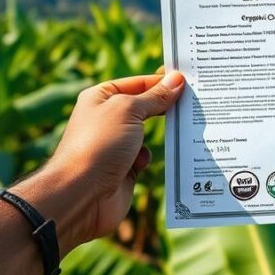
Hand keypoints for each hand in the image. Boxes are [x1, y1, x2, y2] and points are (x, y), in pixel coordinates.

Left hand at [12, 69, 184, 254]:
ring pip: (147, 133)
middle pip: (144, 107)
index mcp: (101, 98)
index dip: (161, 82)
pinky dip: (146, 158)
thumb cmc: (100, 144)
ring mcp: (115, 145)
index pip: (138, 83)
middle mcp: (107, 119)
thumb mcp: (129, 110)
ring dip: (158, 136)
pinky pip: (144, 157)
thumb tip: (176, 80)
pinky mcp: (123, 168)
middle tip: (192, 103)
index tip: (188, 81)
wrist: (82, 194)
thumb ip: (155, 96)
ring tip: (177, 130)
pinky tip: (140, 163)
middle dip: (164, 108)